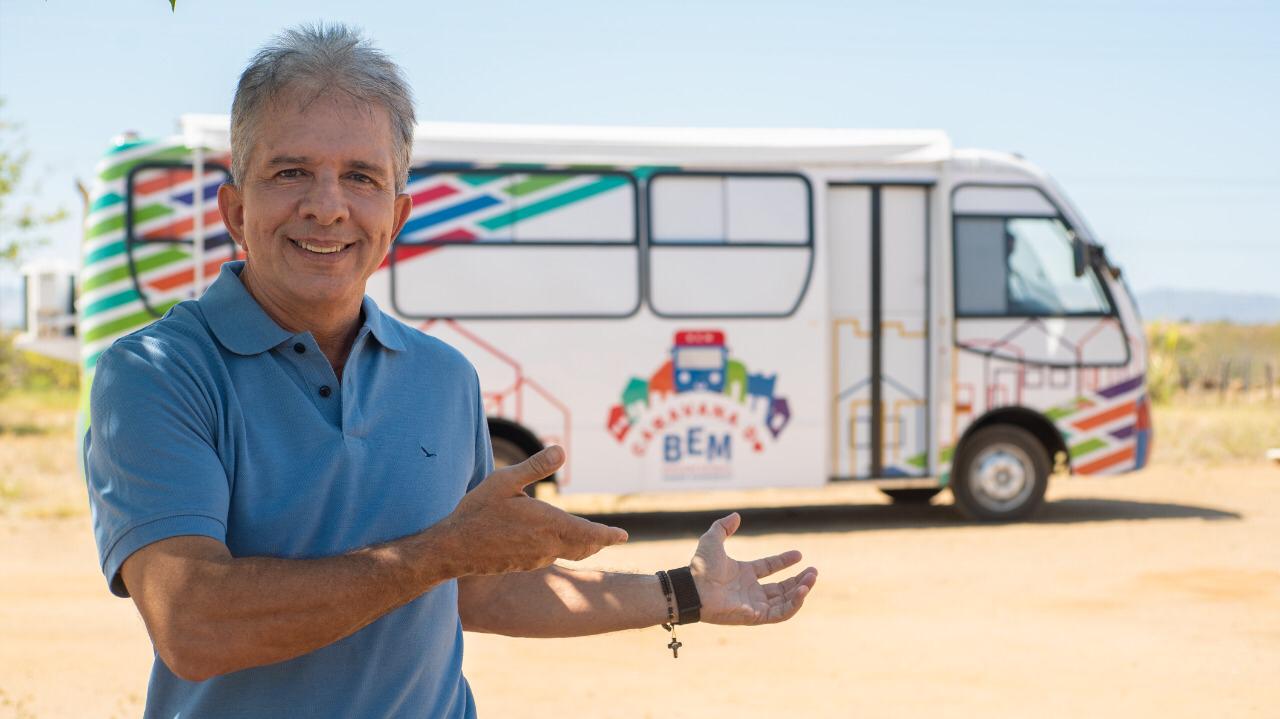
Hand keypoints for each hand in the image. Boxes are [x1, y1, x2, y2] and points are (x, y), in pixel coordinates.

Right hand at [441, 446, 627, 575]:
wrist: (454, 549)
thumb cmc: (478, 511)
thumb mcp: (505, 481)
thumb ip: (535, 467)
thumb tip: (562, 450)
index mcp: (549, 524)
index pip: (590, 533)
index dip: (609, 536)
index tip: (624, 536)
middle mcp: (548, 546)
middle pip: (583, 547)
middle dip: (597, 541)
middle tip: (610, 537)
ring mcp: (536, 559)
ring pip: (566, 552)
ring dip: (578, 545)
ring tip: (588, 539)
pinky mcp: (523, 565)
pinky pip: (549, 557)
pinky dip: (558, 549)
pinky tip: (548, 541)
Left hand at [689, 513, 816, 624]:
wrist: (693, 588)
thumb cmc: (700, 567)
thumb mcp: (712, 540)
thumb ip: (723, 527)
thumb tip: (736, 515)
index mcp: (744, 574)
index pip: (769, 568)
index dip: (784, 561)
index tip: (799, 554)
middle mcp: (750, 590)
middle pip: (781, 588)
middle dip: (799, 580)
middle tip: (814, 572)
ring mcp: (754, 604)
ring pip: (785, 601)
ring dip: (800, 591)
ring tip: (811, 579)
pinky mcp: (755, 616)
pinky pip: (780, 613)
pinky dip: (794, 604)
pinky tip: (802, 590)